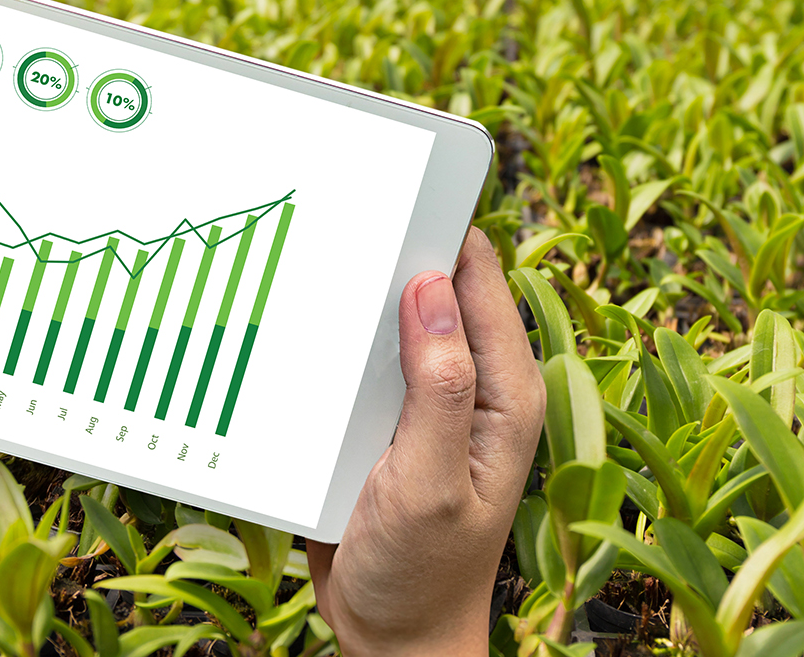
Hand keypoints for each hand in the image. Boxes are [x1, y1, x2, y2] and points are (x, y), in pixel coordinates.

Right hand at [307, 227, 544, 655]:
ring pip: (391, 320)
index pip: (479, 278)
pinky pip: (362, 361)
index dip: (439, 230)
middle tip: (332, 218)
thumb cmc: (424, 576)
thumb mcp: (429, 482)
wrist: (390, 642)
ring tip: (305, 259)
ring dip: (355, 299)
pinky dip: (335, 344)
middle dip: (390, 257)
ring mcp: (428, 401)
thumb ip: (437, 387)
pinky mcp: (388, 420)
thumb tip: (431, 286)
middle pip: (433, 287)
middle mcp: (474, 386)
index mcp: (507, 392)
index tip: (387, 192)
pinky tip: (295, 329)